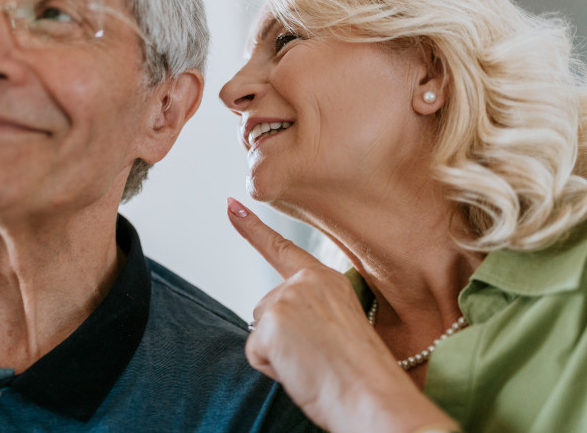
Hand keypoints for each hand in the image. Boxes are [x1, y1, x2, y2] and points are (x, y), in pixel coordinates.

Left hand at [226, 198, 458, 432]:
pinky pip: (256, 354)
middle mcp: (305, 282)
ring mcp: (287, 298)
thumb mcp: (339, 327)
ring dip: (279, 355)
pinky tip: (301, 370)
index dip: (252, 228)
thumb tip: (279, 325)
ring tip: (314, 364)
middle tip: (318, 357)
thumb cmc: (361, 374)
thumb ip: (310, 312)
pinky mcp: (272, 322)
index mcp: (326, 280)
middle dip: (281, 339)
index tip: (231, 206)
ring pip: (260, 333)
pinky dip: (273, 369)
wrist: (373, 396)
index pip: (282, 249)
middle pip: (266, 310)